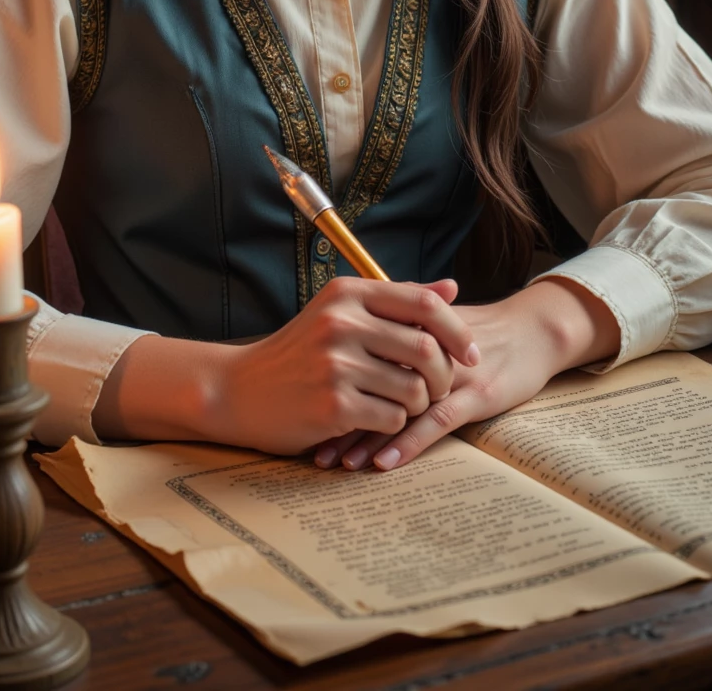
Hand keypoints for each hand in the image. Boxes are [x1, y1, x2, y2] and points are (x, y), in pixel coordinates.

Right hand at [203, 275, 479, 456]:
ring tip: (400, 406)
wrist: (239, 391)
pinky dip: (392, 424)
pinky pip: (392, 418)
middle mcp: (342, 322)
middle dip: (443, 375)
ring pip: (414, 388)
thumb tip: (451, 287)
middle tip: (438, 391)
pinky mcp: (333, 404)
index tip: (472, 355)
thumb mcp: (341, 314)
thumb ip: (397, 302)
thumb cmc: (298, 354)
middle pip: (426, 348)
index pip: (423, 304)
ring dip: (418, 404)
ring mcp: (336, 363)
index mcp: (347, 294)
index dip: (457, 331)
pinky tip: (373, 420)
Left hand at [313, 276, 621, 472]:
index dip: (328, 380)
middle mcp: (425, 349)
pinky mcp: (477, 394)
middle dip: (336, 412)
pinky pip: (437, 420)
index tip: (296, 403)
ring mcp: (451, 373)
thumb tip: (352, 351)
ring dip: (363, 434)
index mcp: (411, 329)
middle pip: (368, 380)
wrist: (535, 330)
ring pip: (397, 404)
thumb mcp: (436, 329)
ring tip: (332, 460)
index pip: (360, 354)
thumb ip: (397, 336)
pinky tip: (384, 460)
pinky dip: (408, 440)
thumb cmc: (481, 333)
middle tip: (304, 441)